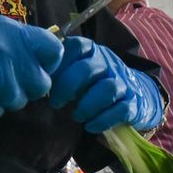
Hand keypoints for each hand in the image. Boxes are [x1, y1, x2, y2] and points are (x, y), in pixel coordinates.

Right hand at [0, 17, 62, 119]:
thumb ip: (22, 44)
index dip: (49, 63)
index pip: (54, 49)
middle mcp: (6, 51)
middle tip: (1, 80)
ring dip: (2, 99)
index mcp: (13, 33)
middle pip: (41, 84)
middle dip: (25, 87)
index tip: (35, 67)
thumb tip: (52, 60)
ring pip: (18, 101)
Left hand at [49, 37, 164, 133]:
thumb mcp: (81, 71)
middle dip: (68, 87)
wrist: (138, 95)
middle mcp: (109, 64)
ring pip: (107, 88)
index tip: (47, 80)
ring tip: (76, 116)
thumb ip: (62, 70)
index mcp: (93, 53)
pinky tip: (91, 126)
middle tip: (55, 102)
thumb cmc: (98, 84)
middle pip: (89, 68)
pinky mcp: (133, 103)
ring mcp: (123, 83)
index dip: (60, 63)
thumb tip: (34, 78)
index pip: (77, 46)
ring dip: (87, 105)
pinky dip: (103, 120)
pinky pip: (121, 109)